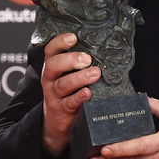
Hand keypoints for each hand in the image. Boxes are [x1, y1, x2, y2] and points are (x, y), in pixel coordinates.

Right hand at [41, 33, 99, 157]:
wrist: (57, 121)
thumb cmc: (68, 92)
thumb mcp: (69, 75)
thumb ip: (81, 63)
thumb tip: (107, 49)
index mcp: (53, 67)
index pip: (51, 51)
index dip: (59, 42)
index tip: (73, 37)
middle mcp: (50, 79)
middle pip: (54, 66)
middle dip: (70, 60)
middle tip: (87, 58)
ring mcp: (54, 95)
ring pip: (63, 84)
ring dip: (79, 78)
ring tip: (95, 73)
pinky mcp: (61, 110)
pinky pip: (69, 103)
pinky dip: (79, 97)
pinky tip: (88, 93)